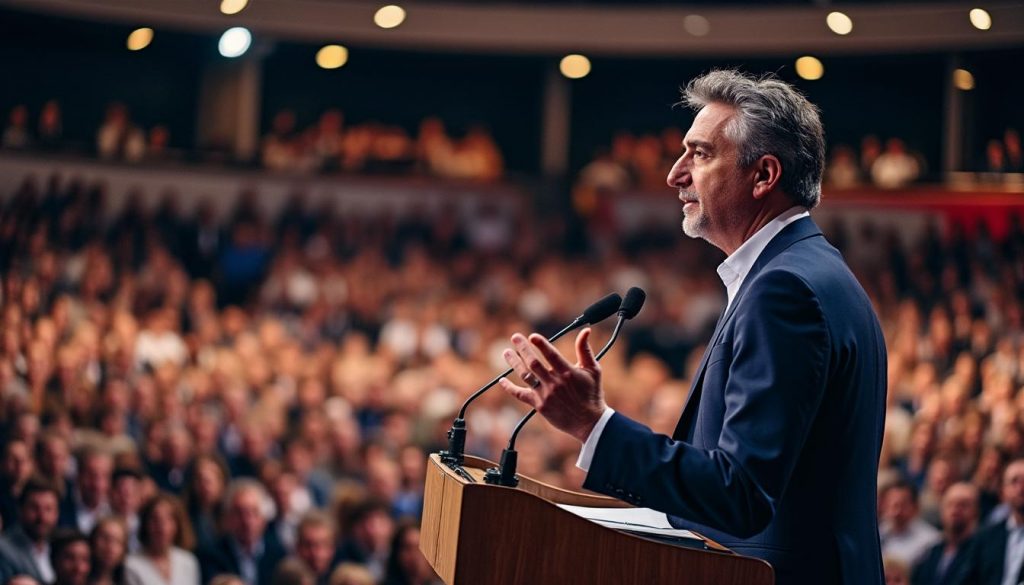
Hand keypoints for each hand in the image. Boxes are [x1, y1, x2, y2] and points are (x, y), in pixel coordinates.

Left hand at [498, 328, 605, 442]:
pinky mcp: (539, 405)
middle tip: (515, 337)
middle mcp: (555, 383)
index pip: (551, 355)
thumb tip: (585, 331)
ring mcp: (545, 394)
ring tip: (506, 352)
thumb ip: (584, 350)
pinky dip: (510, 388)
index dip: (541, 344)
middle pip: (534, 363)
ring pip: (525, 375)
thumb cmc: (592, 394)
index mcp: (568, 372)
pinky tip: (502, 380)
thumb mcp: (593, 370)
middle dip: (523, 348)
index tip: (532, 336)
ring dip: (514, 363)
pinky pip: (521, 395)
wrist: (589, 422)